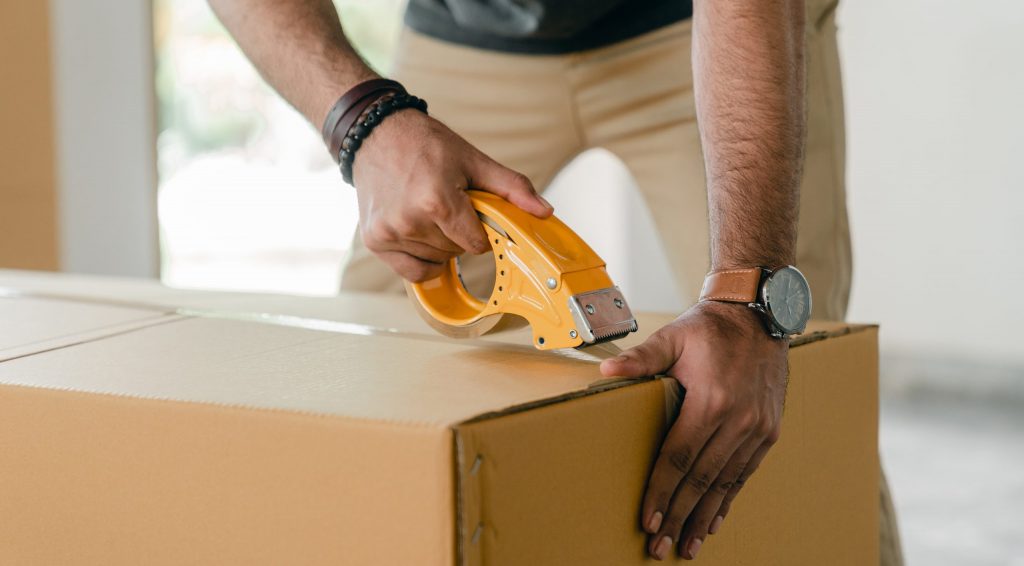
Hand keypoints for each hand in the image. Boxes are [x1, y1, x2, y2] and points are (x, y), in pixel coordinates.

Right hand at [351, 109, 552, 281]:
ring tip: (428, 211)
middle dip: (459, 234)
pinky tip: (419, 234)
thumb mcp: (474, 161)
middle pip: (456, 252)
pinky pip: (412, 272)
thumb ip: (512, 188)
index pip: (476, 244)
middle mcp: (410, 221)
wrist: (376, 134)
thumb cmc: (425, 144)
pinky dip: (421, 259)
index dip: (481, 231)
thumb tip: (544, 211)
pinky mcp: (375, 240)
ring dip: (439, 244)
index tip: (472, 212)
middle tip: (447, 204)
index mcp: (436, 201)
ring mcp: (389, 233)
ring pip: (435, 261)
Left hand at [599, 301, 787, 560]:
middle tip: (660, 547)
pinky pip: (745, 473)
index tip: (647, 521)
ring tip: (686, 545)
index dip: (661, 492)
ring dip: (704, 517)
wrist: (759, 314)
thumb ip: (642, 357)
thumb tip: (607, 372)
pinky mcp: (769, 431)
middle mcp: (739, 420)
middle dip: (678, 516)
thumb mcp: (673, 336)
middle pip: (701, 479)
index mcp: (712, 400)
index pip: (679, 458)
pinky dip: (728, 499)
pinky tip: (713, 520)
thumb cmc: (710, 327)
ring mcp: (757, 428)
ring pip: (725, 483)